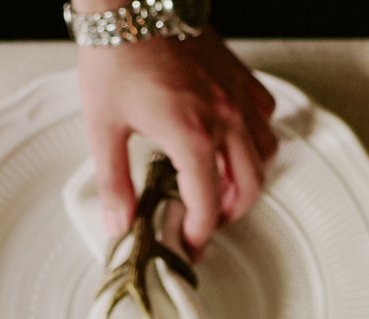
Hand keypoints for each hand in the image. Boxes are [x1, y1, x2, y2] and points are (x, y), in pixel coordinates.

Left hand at [76, 28, 278, 257]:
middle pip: (249, 187)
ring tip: (224, 185)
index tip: (190, 244)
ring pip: (265, 155)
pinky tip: (234, 140)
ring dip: (249, 178)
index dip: (199, 233)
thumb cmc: (117, 56)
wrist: (130, 4)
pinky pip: (265, 117)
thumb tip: (118, 222)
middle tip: (208, 221)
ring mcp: (237, 98)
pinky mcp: (239, 78)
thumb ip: (113, 181)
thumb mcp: (103, 125)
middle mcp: (224, 121)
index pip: (207, 204)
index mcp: (191, 137)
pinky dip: (256, 137)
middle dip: (230, 213)